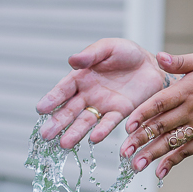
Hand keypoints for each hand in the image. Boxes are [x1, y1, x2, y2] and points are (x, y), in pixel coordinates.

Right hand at [36, 38, 167, 148]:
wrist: (152, 64)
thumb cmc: (127, 53)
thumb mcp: (107, 48)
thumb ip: (91, 55)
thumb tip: (72, 60)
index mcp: (81, 77)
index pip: (63, 90)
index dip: (52, 99)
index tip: (40, 109)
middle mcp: (89, 94)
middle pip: (70, 110)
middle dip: (58, 122)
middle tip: (45, 135)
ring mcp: (103, 105)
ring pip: (86, 121)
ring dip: (75, 132)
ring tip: (64, 144)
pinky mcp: (121, 112)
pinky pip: (109, 123)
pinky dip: (102, 131)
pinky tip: (93, 139)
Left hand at [119, 51, 192, 178]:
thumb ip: (180, 62)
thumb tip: (158, 57)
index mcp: (188, 90)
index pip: (160, 103)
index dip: (142, 114)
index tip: (127, 125)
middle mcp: (192, 111)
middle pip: (161, 127)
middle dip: (140, 140)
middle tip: (123, 152)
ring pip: (172, 142)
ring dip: (152, 155)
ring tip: (135, 165)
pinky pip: (187, 151)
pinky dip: (173, 162)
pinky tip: (159, 172)